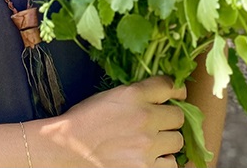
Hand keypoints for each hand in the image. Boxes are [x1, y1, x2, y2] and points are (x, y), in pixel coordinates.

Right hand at [41, 76, 185, 166]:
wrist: (68, 148)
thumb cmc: (84, 120)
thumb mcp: (110, 96)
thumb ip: (136, 94)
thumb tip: (160, 96)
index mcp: (133, 94)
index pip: (169, 85)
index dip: (176, 90)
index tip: (176, 94)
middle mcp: (145, 117)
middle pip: (178, 116)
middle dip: (170, 119)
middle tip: (159, 123)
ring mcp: (147, 146)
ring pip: (177, 141)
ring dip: (168, 141)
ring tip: (153, 143)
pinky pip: (171, 164)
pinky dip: (163, 162)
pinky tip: (150, 158)